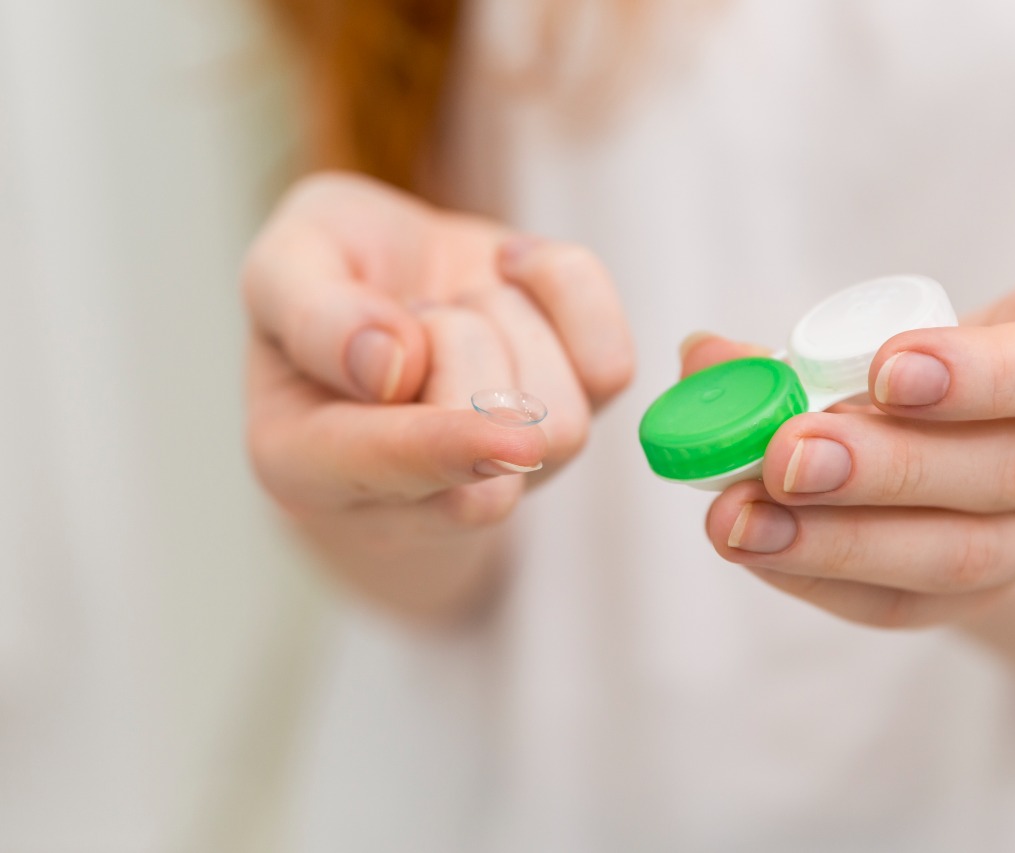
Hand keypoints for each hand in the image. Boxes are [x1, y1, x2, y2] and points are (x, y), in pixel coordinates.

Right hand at [241, 172, 632, 616]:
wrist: (394, 282)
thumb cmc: (327, 278)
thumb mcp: (282, 261)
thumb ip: (310, 310)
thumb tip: (385, 368)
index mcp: (304, 462)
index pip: (387, 473)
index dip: (437, 444)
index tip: (491, 429)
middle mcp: (411, 496)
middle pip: (497, 443)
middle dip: (462, 336)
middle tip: (415, 312)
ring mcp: (505, 475)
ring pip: (562, 419)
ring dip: (508, 321)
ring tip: (454, 309)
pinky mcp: (571, 423)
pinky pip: (611, 367)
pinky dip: (567, 291)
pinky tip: (512, 278)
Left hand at [691, 284, 1014, 628]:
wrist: (981, 458)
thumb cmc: (927, 375)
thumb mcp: (887, 340)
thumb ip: (797, 352)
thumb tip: (703, 360)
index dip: (979, 373)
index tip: (881, 373)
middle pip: (1010, 471)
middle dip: (887, 468)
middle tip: (784, 456)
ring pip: (963, 556)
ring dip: (840, 540)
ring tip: (740, 518)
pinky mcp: (992, 598)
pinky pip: (911, 605)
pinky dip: (825, 578)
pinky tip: (759, 550)